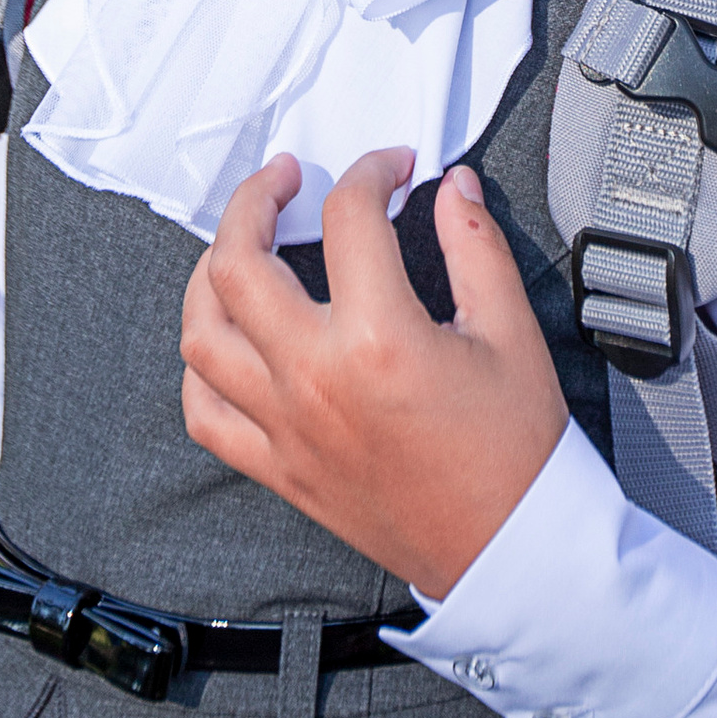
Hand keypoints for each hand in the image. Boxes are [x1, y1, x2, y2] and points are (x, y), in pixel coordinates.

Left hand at [180, 150, 568, 598]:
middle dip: (255, 198)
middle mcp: (314, 379)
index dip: (371, 172)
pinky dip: (203, 365)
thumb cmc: (515, 454)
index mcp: (377, 339)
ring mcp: (287, 426)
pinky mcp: (279, 467)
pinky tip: (227, 338)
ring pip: (202, 332)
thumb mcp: (511, 331)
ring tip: (238, 246)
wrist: (510, 547)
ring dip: (210, 274)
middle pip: (238, 261)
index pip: (348, 217)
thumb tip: (453, 189)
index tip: (391, 170)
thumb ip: (475, 245)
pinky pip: (205, 411)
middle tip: (283, 179)